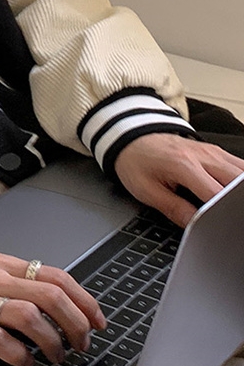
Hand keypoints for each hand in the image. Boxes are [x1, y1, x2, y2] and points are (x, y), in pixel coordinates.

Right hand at [0, 252, 105, 365]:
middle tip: (82, 342)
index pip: (52, 274)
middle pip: (47, 294)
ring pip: (27, 315)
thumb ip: (12, 280)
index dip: (82, 297)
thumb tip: (52, 298)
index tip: (96, 318)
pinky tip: (25, 363)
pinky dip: (18, 354)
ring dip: (51, 340)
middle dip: (75, 321)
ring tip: (57, 356)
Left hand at [115, 133, 243, 227]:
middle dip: (237, 203)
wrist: (132, 138)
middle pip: (236, 182)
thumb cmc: (136, 162)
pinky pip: (238, 166)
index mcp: (183, 165)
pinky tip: (234, 195)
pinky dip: (239, 182)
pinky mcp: (215, 152)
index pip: (216, 194)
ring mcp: (212, 152)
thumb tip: (197, 228)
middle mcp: (203, 156)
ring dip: (240, 191)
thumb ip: (175, 209)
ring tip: (234, 208)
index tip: (222, 225)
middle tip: (232, 218)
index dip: (222, 214)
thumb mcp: (147, 190)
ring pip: (241, 172)